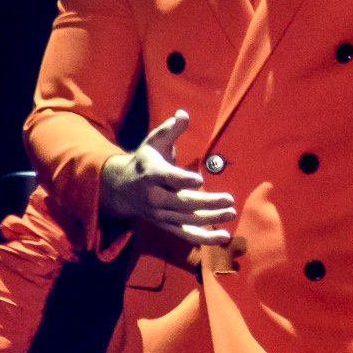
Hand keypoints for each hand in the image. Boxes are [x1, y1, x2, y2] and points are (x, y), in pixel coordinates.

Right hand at [98, 108, 234, 244]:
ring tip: (231, 213)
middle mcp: (154, 196)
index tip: (199, 180)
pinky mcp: (166, 225)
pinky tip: (225, 236)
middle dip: (206, 202)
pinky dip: (205, 238)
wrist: (121, 188)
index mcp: (151, 174)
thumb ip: (170, 130)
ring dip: (210, 219)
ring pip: (187, 220)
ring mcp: (160, 214)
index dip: (182, 180)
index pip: (167, 178)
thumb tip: (184, 114)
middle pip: (182, 202)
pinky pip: (185, 235)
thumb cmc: (145, 161)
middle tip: (229, 199)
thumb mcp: (154, 142)